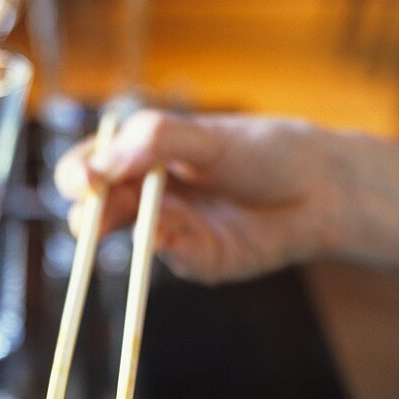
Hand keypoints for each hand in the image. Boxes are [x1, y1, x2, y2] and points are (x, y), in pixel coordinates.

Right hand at [54, 111, 343, 283]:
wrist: (319, 191)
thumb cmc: (266, 153)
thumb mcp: (208, 137)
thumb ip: (154, 141)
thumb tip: (101, 164)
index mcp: (146, 157)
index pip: (92, 166)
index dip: (79, 174)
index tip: (84, 179)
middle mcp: (151, 195)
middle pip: (98, 209)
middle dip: (90, 213)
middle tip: (93, 212)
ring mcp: (171, 230)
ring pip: (127, 237)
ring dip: (127, 230)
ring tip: (143, 218)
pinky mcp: (194, 261)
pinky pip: (166, 258)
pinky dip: (163, 247)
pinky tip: (170, 235)